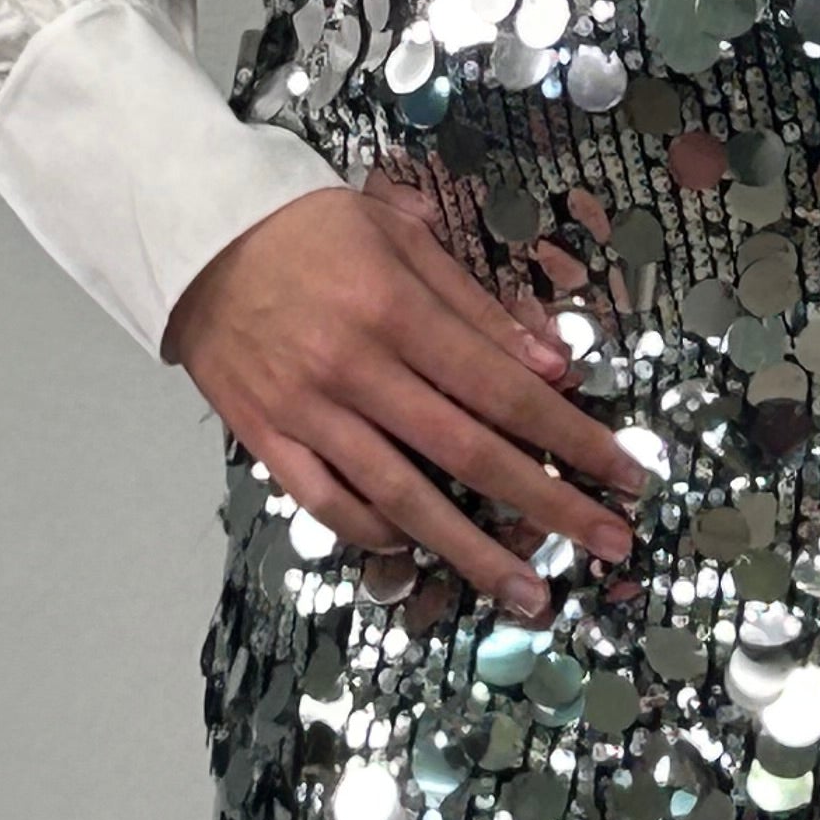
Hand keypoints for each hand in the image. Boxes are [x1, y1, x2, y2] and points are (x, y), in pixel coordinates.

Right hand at [160, 160, 654, 618]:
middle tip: (610, 545)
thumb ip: (475, 305)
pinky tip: (418, 550)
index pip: (504, 388)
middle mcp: (355, 369)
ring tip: (529, 592)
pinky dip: (376, 534)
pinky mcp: (267, 438)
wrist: (193, 234)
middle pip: (468, 453)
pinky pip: (328, 504)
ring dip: (474, 551)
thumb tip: (553, 365)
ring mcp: (308, 412)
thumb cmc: (308, 226)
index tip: (626, 476)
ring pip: (403, 498)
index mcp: (396, 310)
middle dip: (549, 505)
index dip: (571, 438)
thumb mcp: (400, 236)